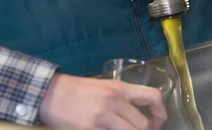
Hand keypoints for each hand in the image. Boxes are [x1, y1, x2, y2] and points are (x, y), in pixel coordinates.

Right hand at [39, 73, 166, 129]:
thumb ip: (121, 98)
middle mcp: (114, 100)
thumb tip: (138, 113)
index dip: (161, 112)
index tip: (158, 121)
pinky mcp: (91, 129)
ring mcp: (103, 116)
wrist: (51, 94)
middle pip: (143, 124)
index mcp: (119, 87)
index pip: (152, 96)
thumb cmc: (78, 89)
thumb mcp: (104, 86)